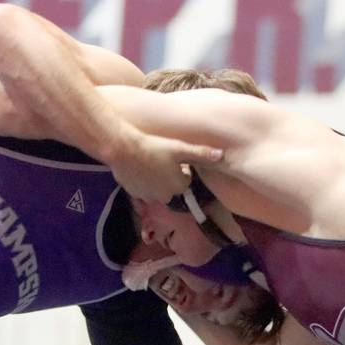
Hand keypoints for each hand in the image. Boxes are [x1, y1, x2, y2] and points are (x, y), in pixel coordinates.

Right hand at [107, 125, 222, 202]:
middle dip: (168, 177)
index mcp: (178, 186)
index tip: (174, 160)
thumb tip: (221, 155)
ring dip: (155, 181)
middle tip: (161, 160)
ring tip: (148, 164)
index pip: (185, 181)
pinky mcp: (133, 193)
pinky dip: (141, 182)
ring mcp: (147, 197)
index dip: (181, 169)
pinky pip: (142, 190)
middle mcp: (164, 196)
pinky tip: (138, 169)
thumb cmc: (155, 147)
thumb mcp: (180, 148)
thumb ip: (201, 153)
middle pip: (170, 188)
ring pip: (156, 190)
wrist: (123, 149)